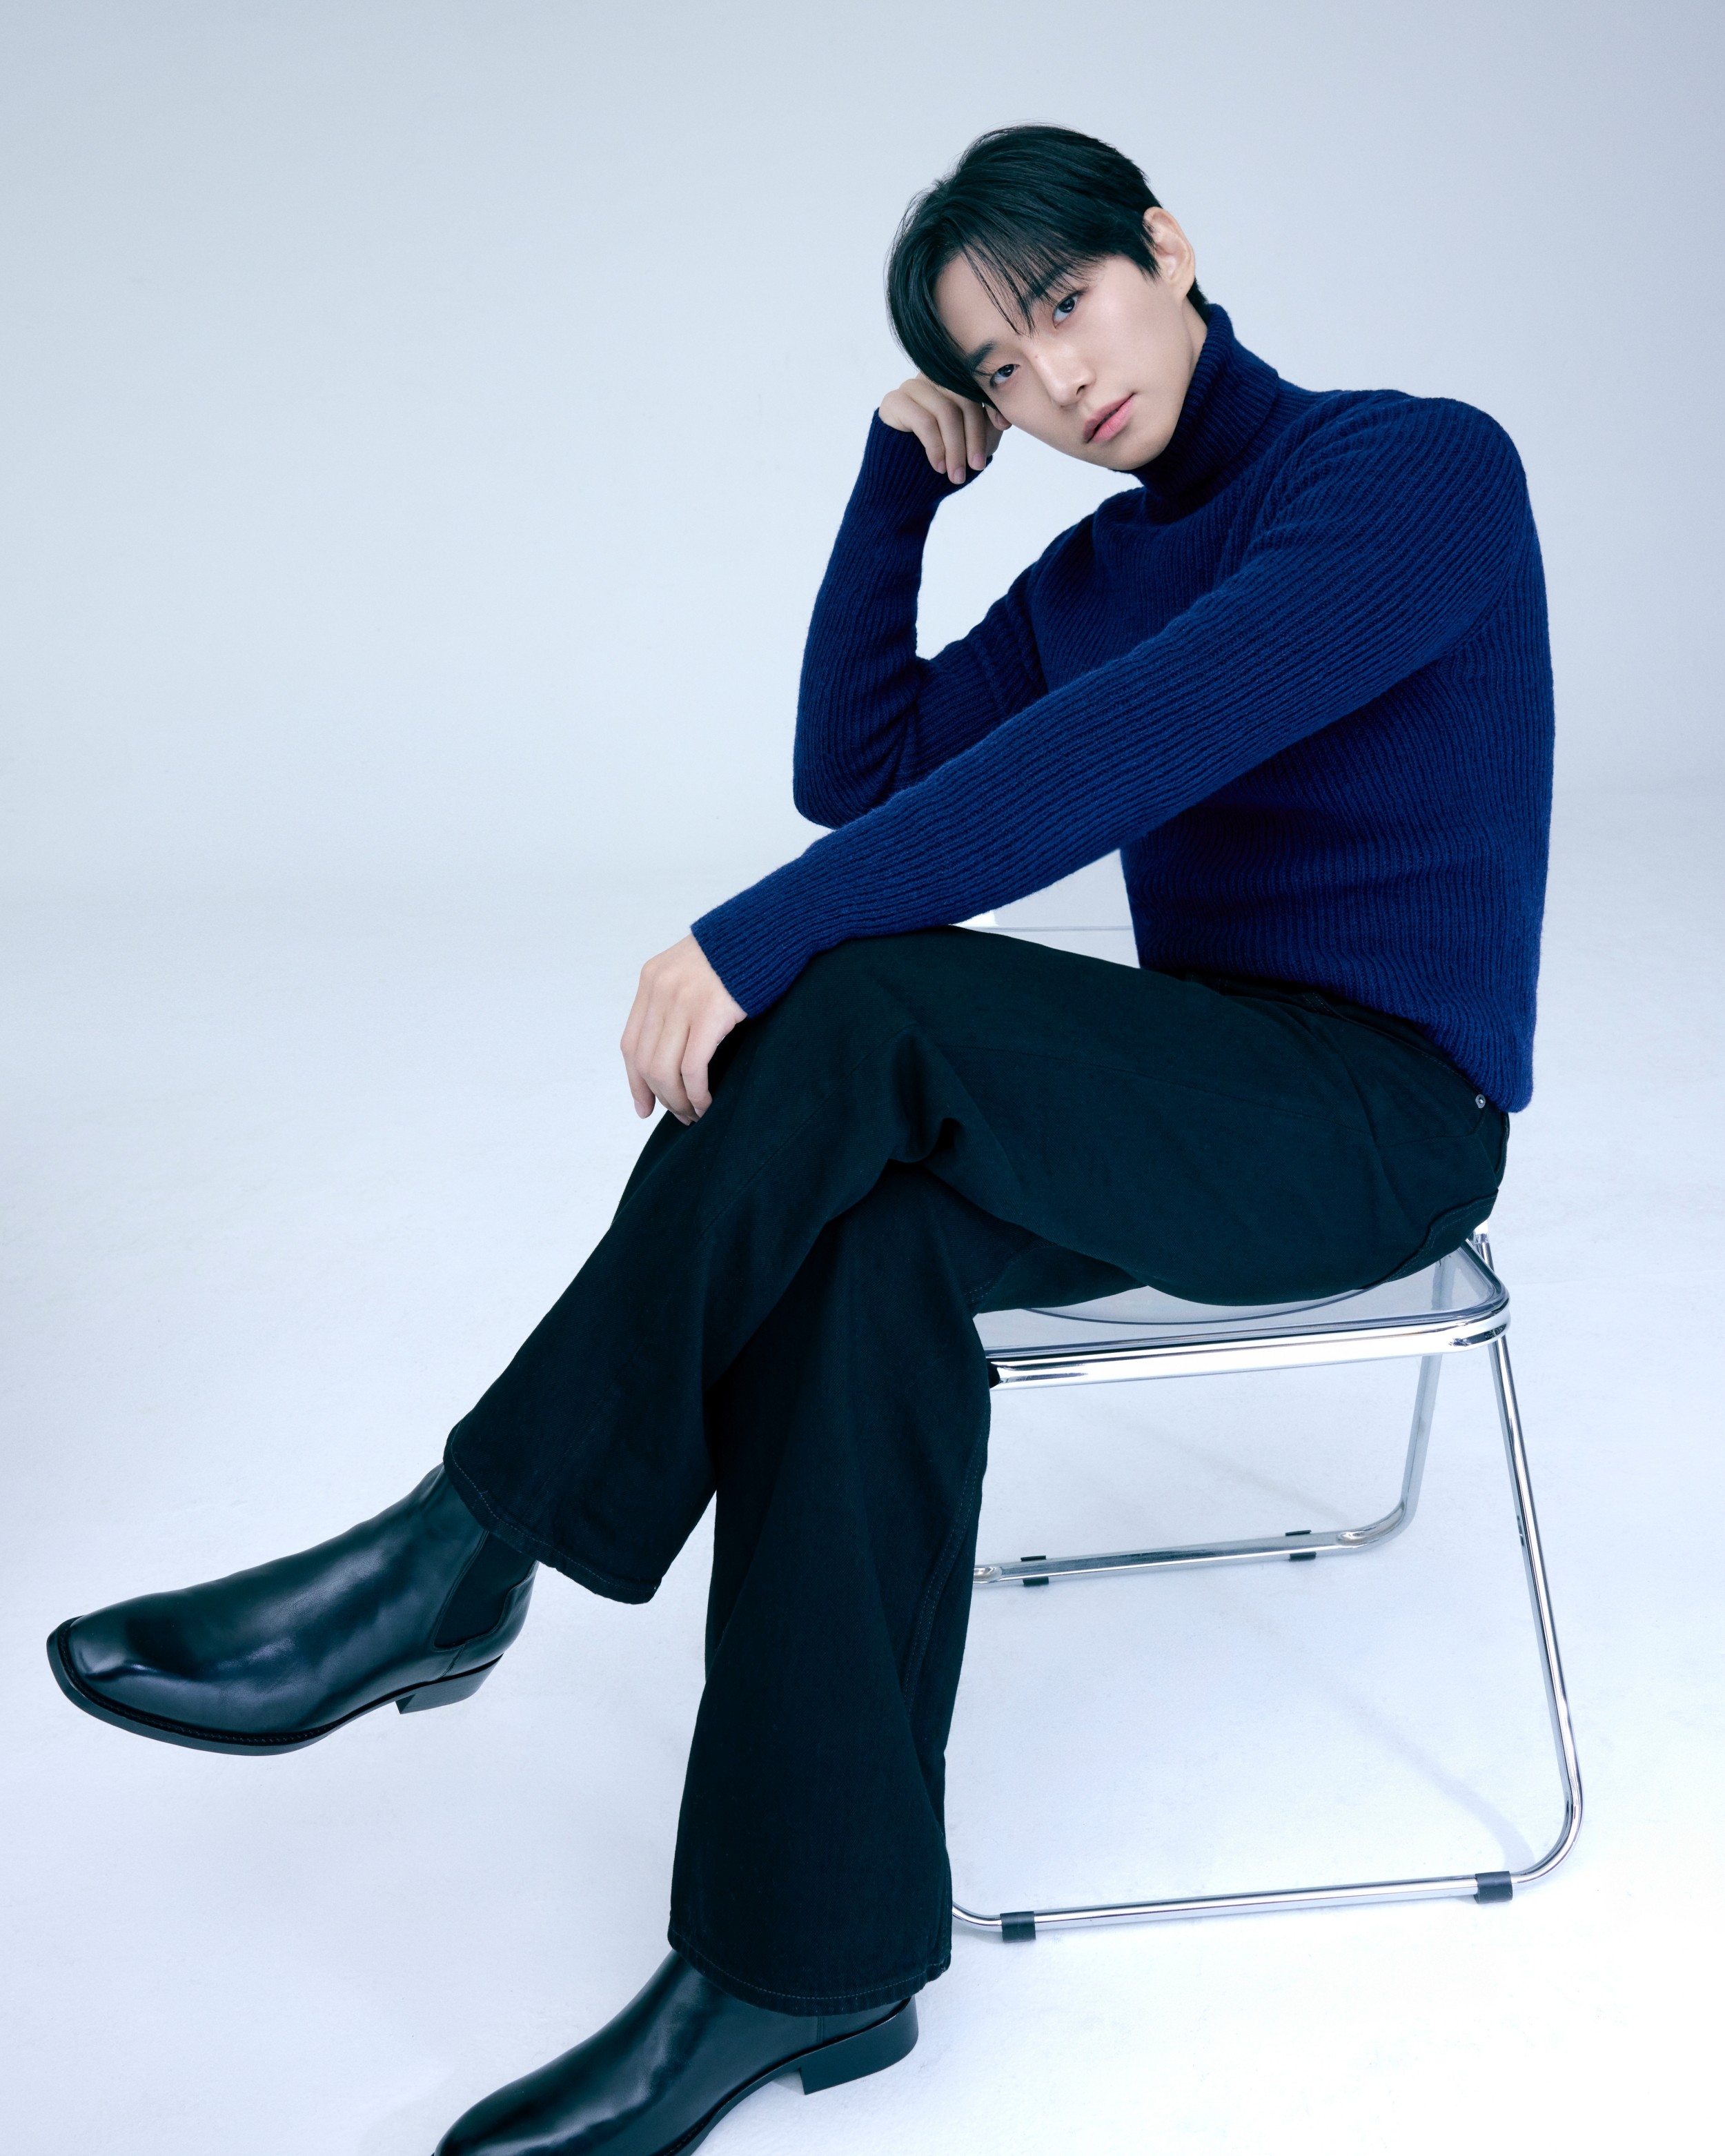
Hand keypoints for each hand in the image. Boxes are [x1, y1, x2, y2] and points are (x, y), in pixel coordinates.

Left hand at [620, 934, 746, 1123]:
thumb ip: (679, 999)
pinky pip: (693, 1067)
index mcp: (652, 979)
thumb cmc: (744, 952)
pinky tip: (708, 1103)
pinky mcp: (710, 1012)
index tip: (644, 1106)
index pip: (631, 1043)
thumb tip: (675, 1046)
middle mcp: (660, 989)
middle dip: (660, 1096)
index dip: (635, 1081)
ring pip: (665, 1069)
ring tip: (695, 1113)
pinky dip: (697, 1093)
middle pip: (645, 1061)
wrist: (773, 925)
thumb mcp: (696, 968)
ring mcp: (683, 1000)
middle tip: (680, 1115)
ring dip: (678, 1100)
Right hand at [879, 374, 1006, 485]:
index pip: (977, 385)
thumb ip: (988, 426)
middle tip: (977, 466)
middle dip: (974, 436)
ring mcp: (912, 387)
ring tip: (956, 475)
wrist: (904, 483)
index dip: (992, 403)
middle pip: (963, 399)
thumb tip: (1003, 419)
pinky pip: (924, 421)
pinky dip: (936, 447)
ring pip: (946, 411)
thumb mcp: (972, 443)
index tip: (1003, 426)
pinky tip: (939, 467)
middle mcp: (932, 378)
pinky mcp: (894, 402)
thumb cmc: (943, 460)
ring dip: (955, 448)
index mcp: (953, 381)